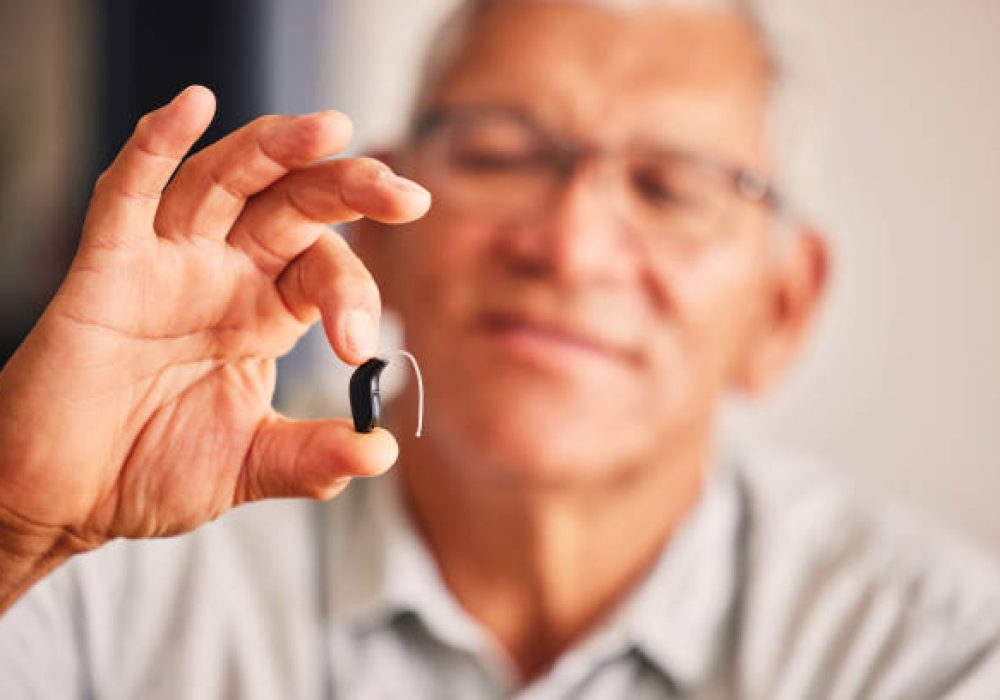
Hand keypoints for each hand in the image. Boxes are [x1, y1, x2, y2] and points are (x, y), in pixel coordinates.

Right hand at [0, 86, 429, 609]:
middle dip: (347, 189)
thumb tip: (380, 450)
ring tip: (329, 129)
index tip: (359, 347)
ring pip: (224, 181)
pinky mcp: (106, 268)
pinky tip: (191, 107)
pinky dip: (155, 148)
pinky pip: (128, 195)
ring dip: (275, 149)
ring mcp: (167, 265)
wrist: (66, 497)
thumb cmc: (150, 469)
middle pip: (294, 205)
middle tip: (400, 191)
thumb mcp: (250, 465)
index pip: (327, 269)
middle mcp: (225, 276)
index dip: (356, 294)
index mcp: (266, 313)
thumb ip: (313, 458)